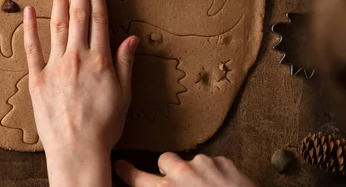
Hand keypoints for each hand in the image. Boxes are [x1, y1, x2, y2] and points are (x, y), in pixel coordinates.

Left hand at [24, 0, 138, 186]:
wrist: (77, 151)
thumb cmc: (104, 126)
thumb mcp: (124, 95)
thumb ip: (125, 63)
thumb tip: (130, 38)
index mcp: (100, 60)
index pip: (98, 18)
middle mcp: (77, 57)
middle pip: (77, 15)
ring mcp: (55, 66)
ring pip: (56, 25)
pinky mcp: (37, 79)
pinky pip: (32, 50)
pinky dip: (30, 29)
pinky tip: (29, 10)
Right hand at [115, 153, 256, 186]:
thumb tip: (159, 184)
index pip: (137, 178)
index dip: (127, 171)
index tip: (120, 164)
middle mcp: (181, 173)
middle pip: (165, 161)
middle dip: (169, 170)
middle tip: (179, 185)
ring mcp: (204, 164)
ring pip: (192, 162)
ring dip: (195, 173)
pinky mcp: (224, 161)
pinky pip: (213, 163)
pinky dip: (215, 173)